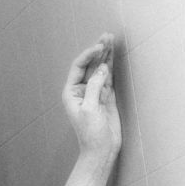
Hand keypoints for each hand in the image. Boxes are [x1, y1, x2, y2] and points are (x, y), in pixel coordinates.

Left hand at [62, 32, 121, 166]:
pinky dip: (111, 66)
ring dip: (105, 55)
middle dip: (98, 50)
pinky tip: (113, 55)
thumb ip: (95, 87)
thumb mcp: (90, 109)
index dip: (88, 55)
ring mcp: (95, 92)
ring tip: (111, 39)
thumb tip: (102, 69)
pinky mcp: (106, 97)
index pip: (78, 67)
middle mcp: (82, 90)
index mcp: (71, 92)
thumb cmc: (91, 133)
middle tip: (107, 36)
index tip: (99, 47)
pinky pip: (108, 77)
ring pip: (100, 69)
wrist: (101, 149)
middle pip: (89, 65)